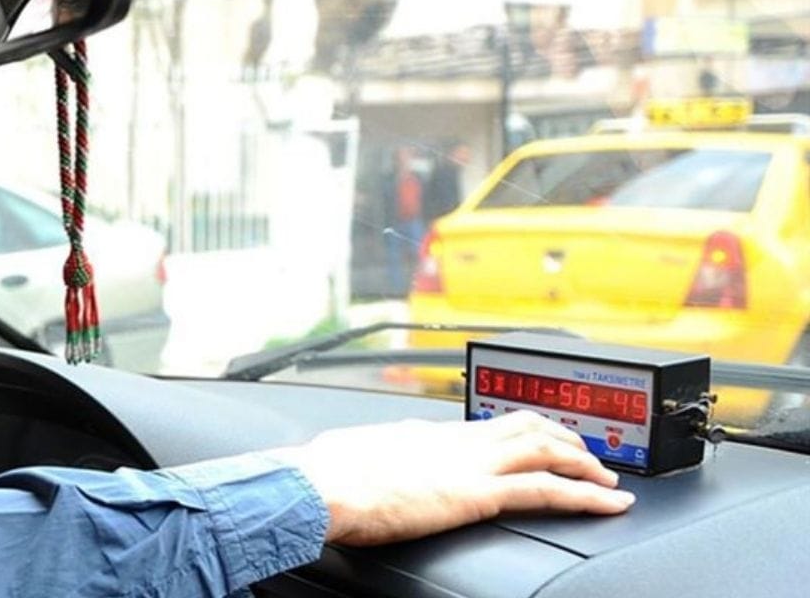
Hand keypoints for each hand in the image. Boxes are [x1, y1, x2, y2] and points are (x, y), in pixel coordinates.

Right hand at [274, 411, 634, 546]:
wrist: (321, 483)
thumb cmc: (326, 475)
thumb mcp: (356, 456)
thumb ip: (376, 455)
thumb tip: (370, 458)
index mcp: (426, 432)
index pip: (484, 425)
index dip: (517, 430)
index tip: (534, 440)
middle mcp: (455, 439)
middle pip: (525, 425)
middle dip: (562, 436)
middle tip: (587, 452)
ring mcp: (469, 463)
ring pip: (547, 449)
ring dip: (584, 462)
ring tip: (608, 478)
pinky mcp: (477, 493)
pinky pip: (547, 490)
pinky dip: (587, 495)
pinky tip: (609, 503)